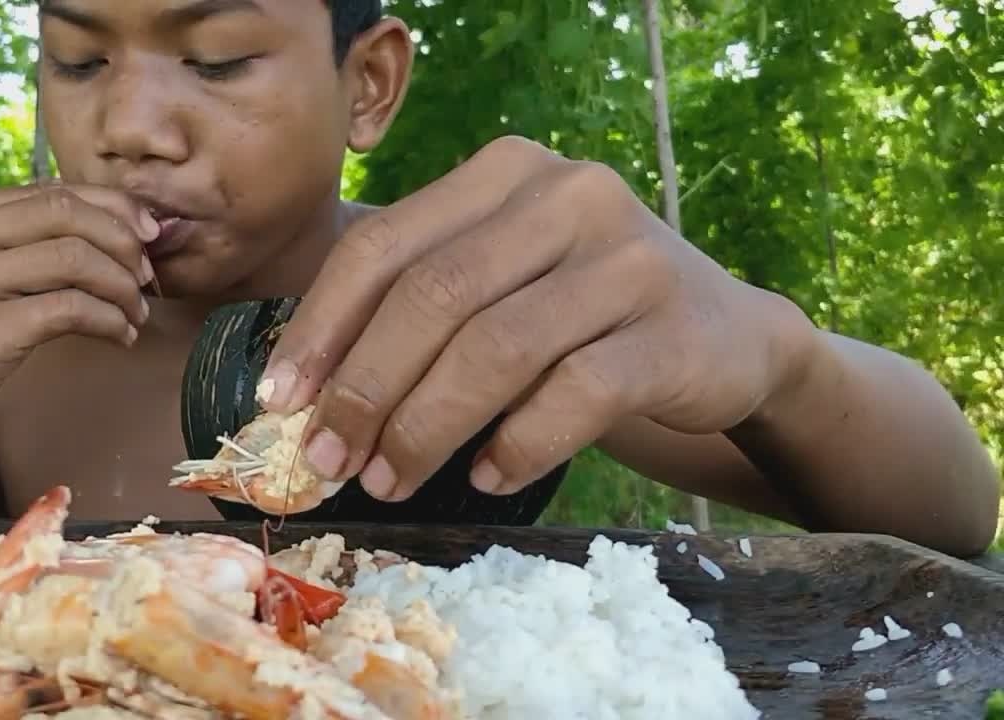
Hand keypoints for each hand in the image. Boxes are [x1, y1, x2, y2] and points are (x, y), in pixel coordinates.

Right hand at [0, 183, 160, 445]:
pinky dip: (109, 320)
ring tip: (135, 312)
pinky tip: (119, 335)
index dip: (114, 209)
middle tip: (147, 277)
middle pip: (67, 215)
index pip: (53, 191)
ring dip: (122, 287)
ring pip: (76, 259)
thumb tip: (119, 220)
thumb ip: (23, 236)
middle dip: (124, 243)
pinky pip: (71, 309)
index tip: (149, 236)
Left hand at [258, 136, 813, 500]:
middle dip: (365, 386)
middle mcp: (568, 195)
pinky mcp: (671, 331)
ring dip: (425, 427)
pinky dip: (517, 444)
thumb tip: (306, 399)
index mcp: (505, 172)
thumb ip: (420, 309)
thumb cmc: (578, 315)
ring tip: (389, 479)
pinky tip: (486, 474)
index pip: (387, 244)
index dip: (322, 325)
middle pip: (434, 295)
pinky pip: (574, 394)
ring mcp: (628, 259)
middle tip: (328, 458)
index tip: (281, 398)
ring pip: (496, 348)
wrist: (723, 338)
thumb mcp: (500, 281)